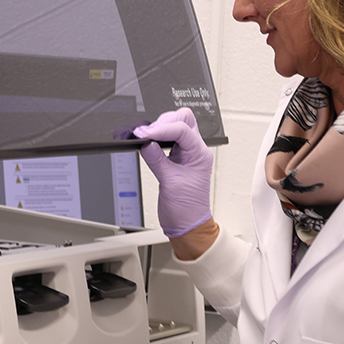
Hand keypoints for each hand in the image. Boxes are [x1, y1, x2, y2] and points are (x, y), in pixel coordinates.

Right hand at [133, 108, 213, 237]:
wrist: (186, 224)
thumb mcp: (169, 182)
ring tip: (145, 137)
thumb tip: (145, 141)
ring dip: (160, 127)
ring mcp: (186, 153)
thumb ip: (156, 159)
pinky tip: (148, 143)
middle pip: (183, 119)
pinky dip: (156, 137)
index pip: (182, 129)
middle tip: (146, 132)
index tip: (143, 134)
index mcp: (200, 154)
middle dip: (163, 121)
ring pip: (176, 125)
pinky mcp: (175, 158)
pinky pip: (168, 139)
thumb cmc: (187, 208)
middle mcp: (195, 150)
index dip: (161, 129)